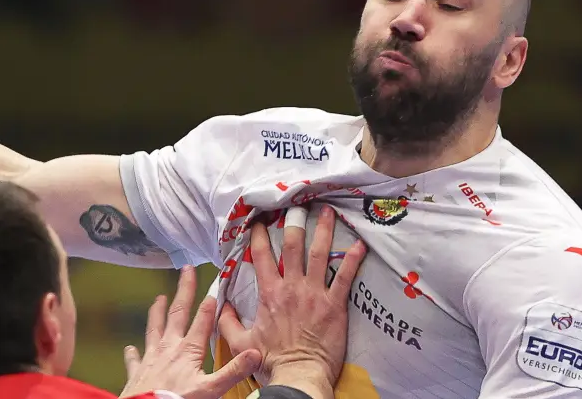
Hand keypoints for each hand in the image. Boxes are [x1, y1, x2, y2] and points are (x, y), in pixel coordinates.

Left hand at [120, 265, 260, 398]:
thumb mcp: (211, 389)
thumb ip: (232, 370)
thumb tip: (253, 352)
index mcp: (188, 351)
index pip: (202, 320)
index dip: (210, 302)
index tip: (215, 285)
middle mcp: (168, 348)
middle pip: (177, 314)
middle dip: (183, 291)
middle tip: (186, 270)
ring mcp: (150, 359)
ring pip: (153, 328)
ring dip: (157, 312)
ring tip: (158, 298)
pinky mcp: (137, 372)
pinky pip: (134, 359)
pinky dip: (132, 353)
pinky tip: (129, 347)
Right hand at [218, 206, 366, 397]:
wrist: (299, 377)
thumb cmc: (271, 361)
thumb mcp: (240, 341)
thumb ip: (227, 321)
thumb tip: (222, 304)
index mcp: (269, 293)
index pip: (261, 256)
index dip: (259, 235)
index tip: (258, 221)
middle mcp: (292, 287)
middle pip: (293, 246)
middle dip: (294, 222)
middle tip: (297, 205)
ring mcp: (315, 294)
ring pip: (320, 254)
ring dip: (324, 230)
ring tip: (328, 211)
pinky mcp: (335, 306)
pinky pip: (345, 277)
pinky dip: (353, 259)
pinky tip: (360, 245)